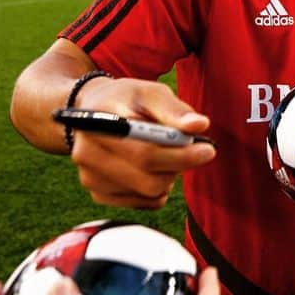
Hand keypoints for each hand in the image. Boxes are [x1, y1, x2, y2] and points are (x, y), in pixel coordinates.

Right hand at [70, 77, 215, 208]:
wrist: (93, 110)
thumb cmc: (127, 99)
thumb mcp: (148, 92)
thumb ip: (173, 108)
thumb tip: (200, 125)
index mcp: (98, 123)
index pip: (145, 153)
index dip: (181, 155)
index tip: (208, 150)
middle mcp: (87, 154)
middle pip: (148, 180)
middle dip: (178, 165)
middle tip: (189, 149)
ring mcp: (90, 178)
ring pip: (148, 193)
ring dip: (168, 176)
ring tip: (164, 152)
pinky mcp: (97, 194)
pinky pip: (142, 202)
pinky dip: (156, 188)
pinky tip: (151, 167)